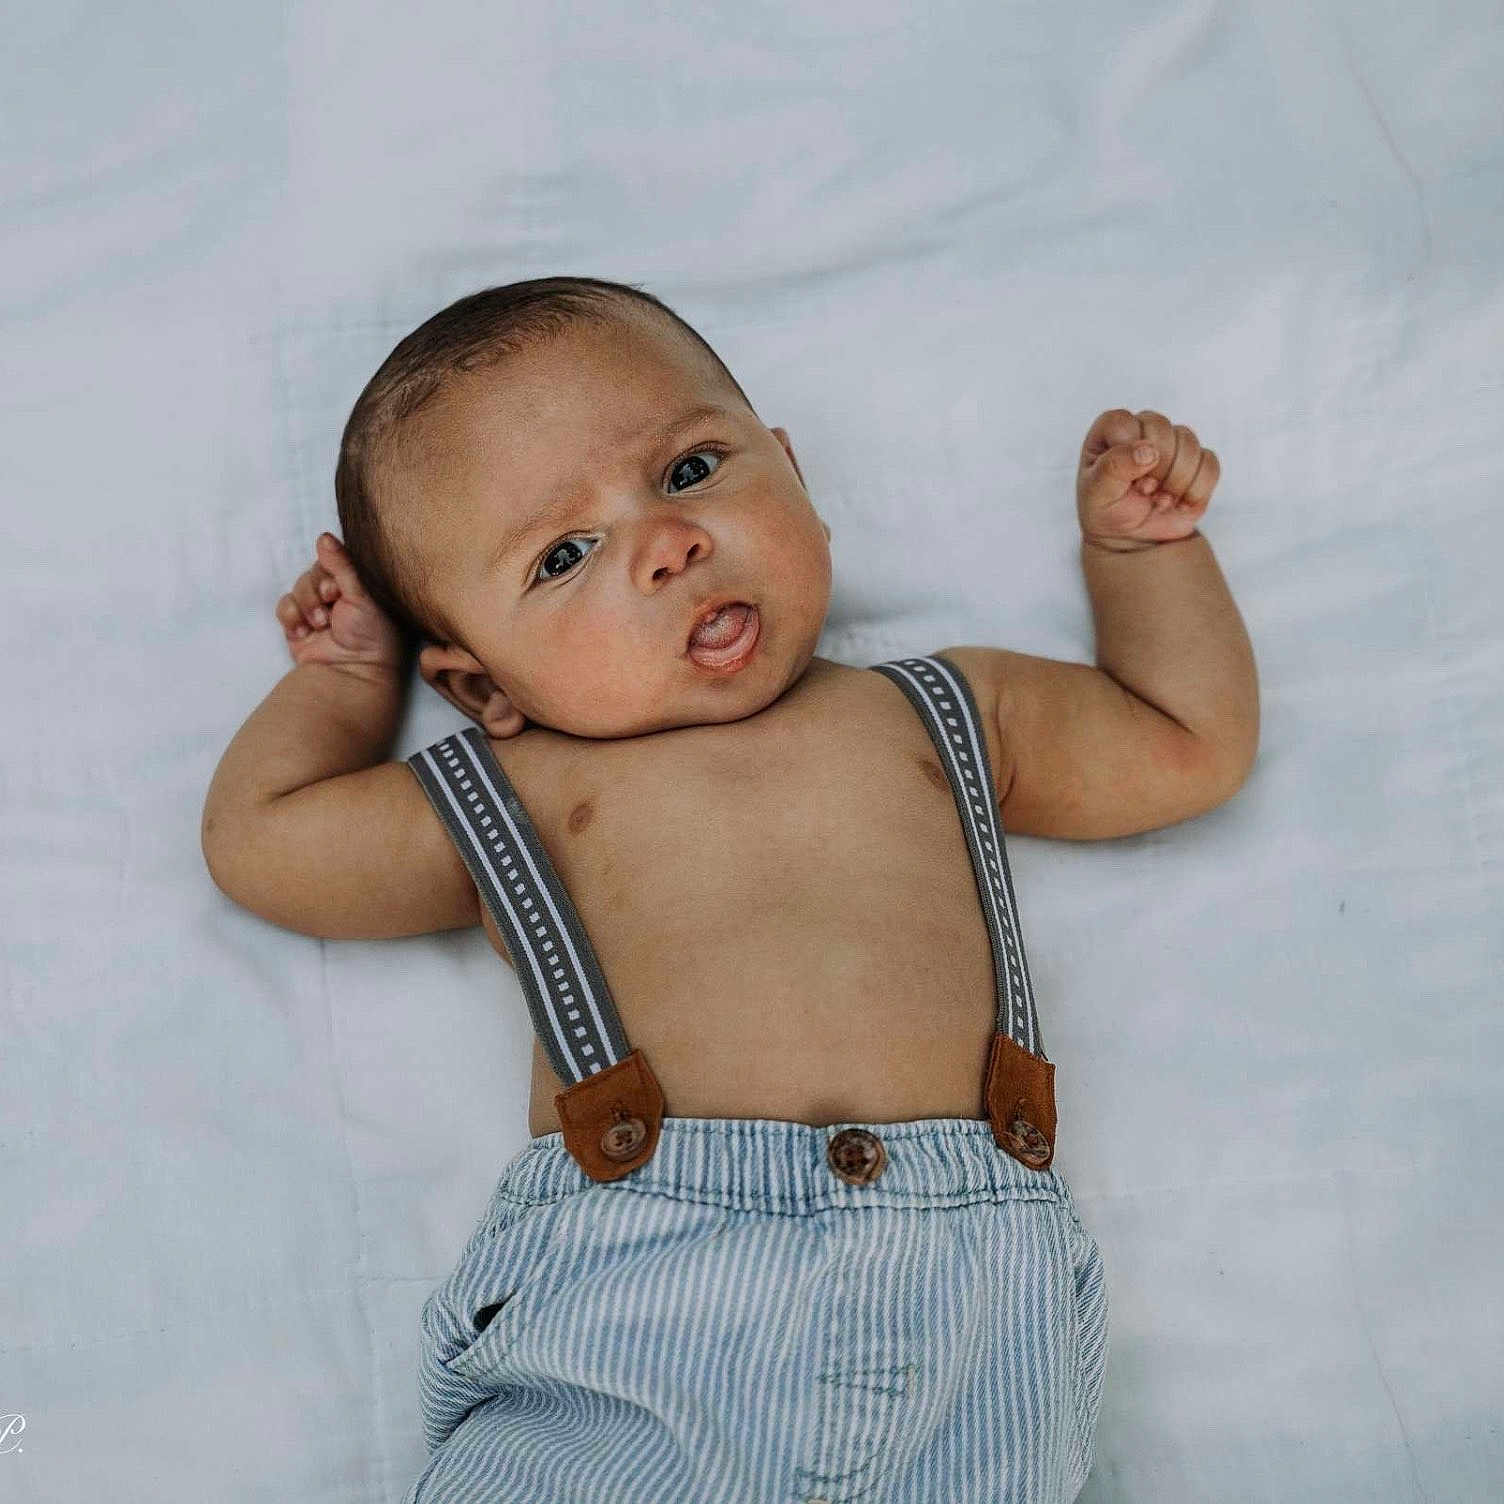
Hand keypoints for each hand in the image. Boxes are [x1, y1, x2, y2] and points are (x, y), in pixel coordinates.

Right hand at [275, 533, 408, 671]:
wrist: (353, 674)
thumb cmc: (372, 635)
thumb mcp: (364, 594)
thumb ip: (343, 564)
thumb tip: (324, 537)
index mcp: (360, 585)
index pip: (336, 559)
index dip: (331, 570)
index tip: (338, 588)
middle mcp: (340, 595)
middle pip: (313, 571)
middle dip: (317, 588)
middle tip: (331, 604)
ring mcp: (318, 610)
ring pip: (298, 587)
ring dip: (306, 604)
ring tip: (321, 624)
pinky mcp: (300, 625)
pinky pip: (285, 606)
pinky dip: (292, 618)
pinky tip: (304, 633)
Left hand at [1076, 408, 1219, 551]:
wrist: (1130, 535)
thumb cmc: (1106, 508)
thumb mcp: (1096, 493)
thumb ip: (1113, 467)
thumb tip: (1149, 450)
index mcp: (1114, 428)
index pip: (1124, 423)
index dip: (1126, 454)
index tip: (1122, 480)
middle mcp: (1145, 427)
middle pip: (1161, 428)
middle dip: (1152, 470)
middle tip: (1142, 491)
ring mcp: (1175, 442)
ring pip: (1189, 446)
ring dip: (1173, 483)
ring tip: (1157, 500)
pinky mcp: (1199, 462)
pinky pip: (1209, 466)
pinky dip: (1194, 492)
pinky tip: (1177, 503)